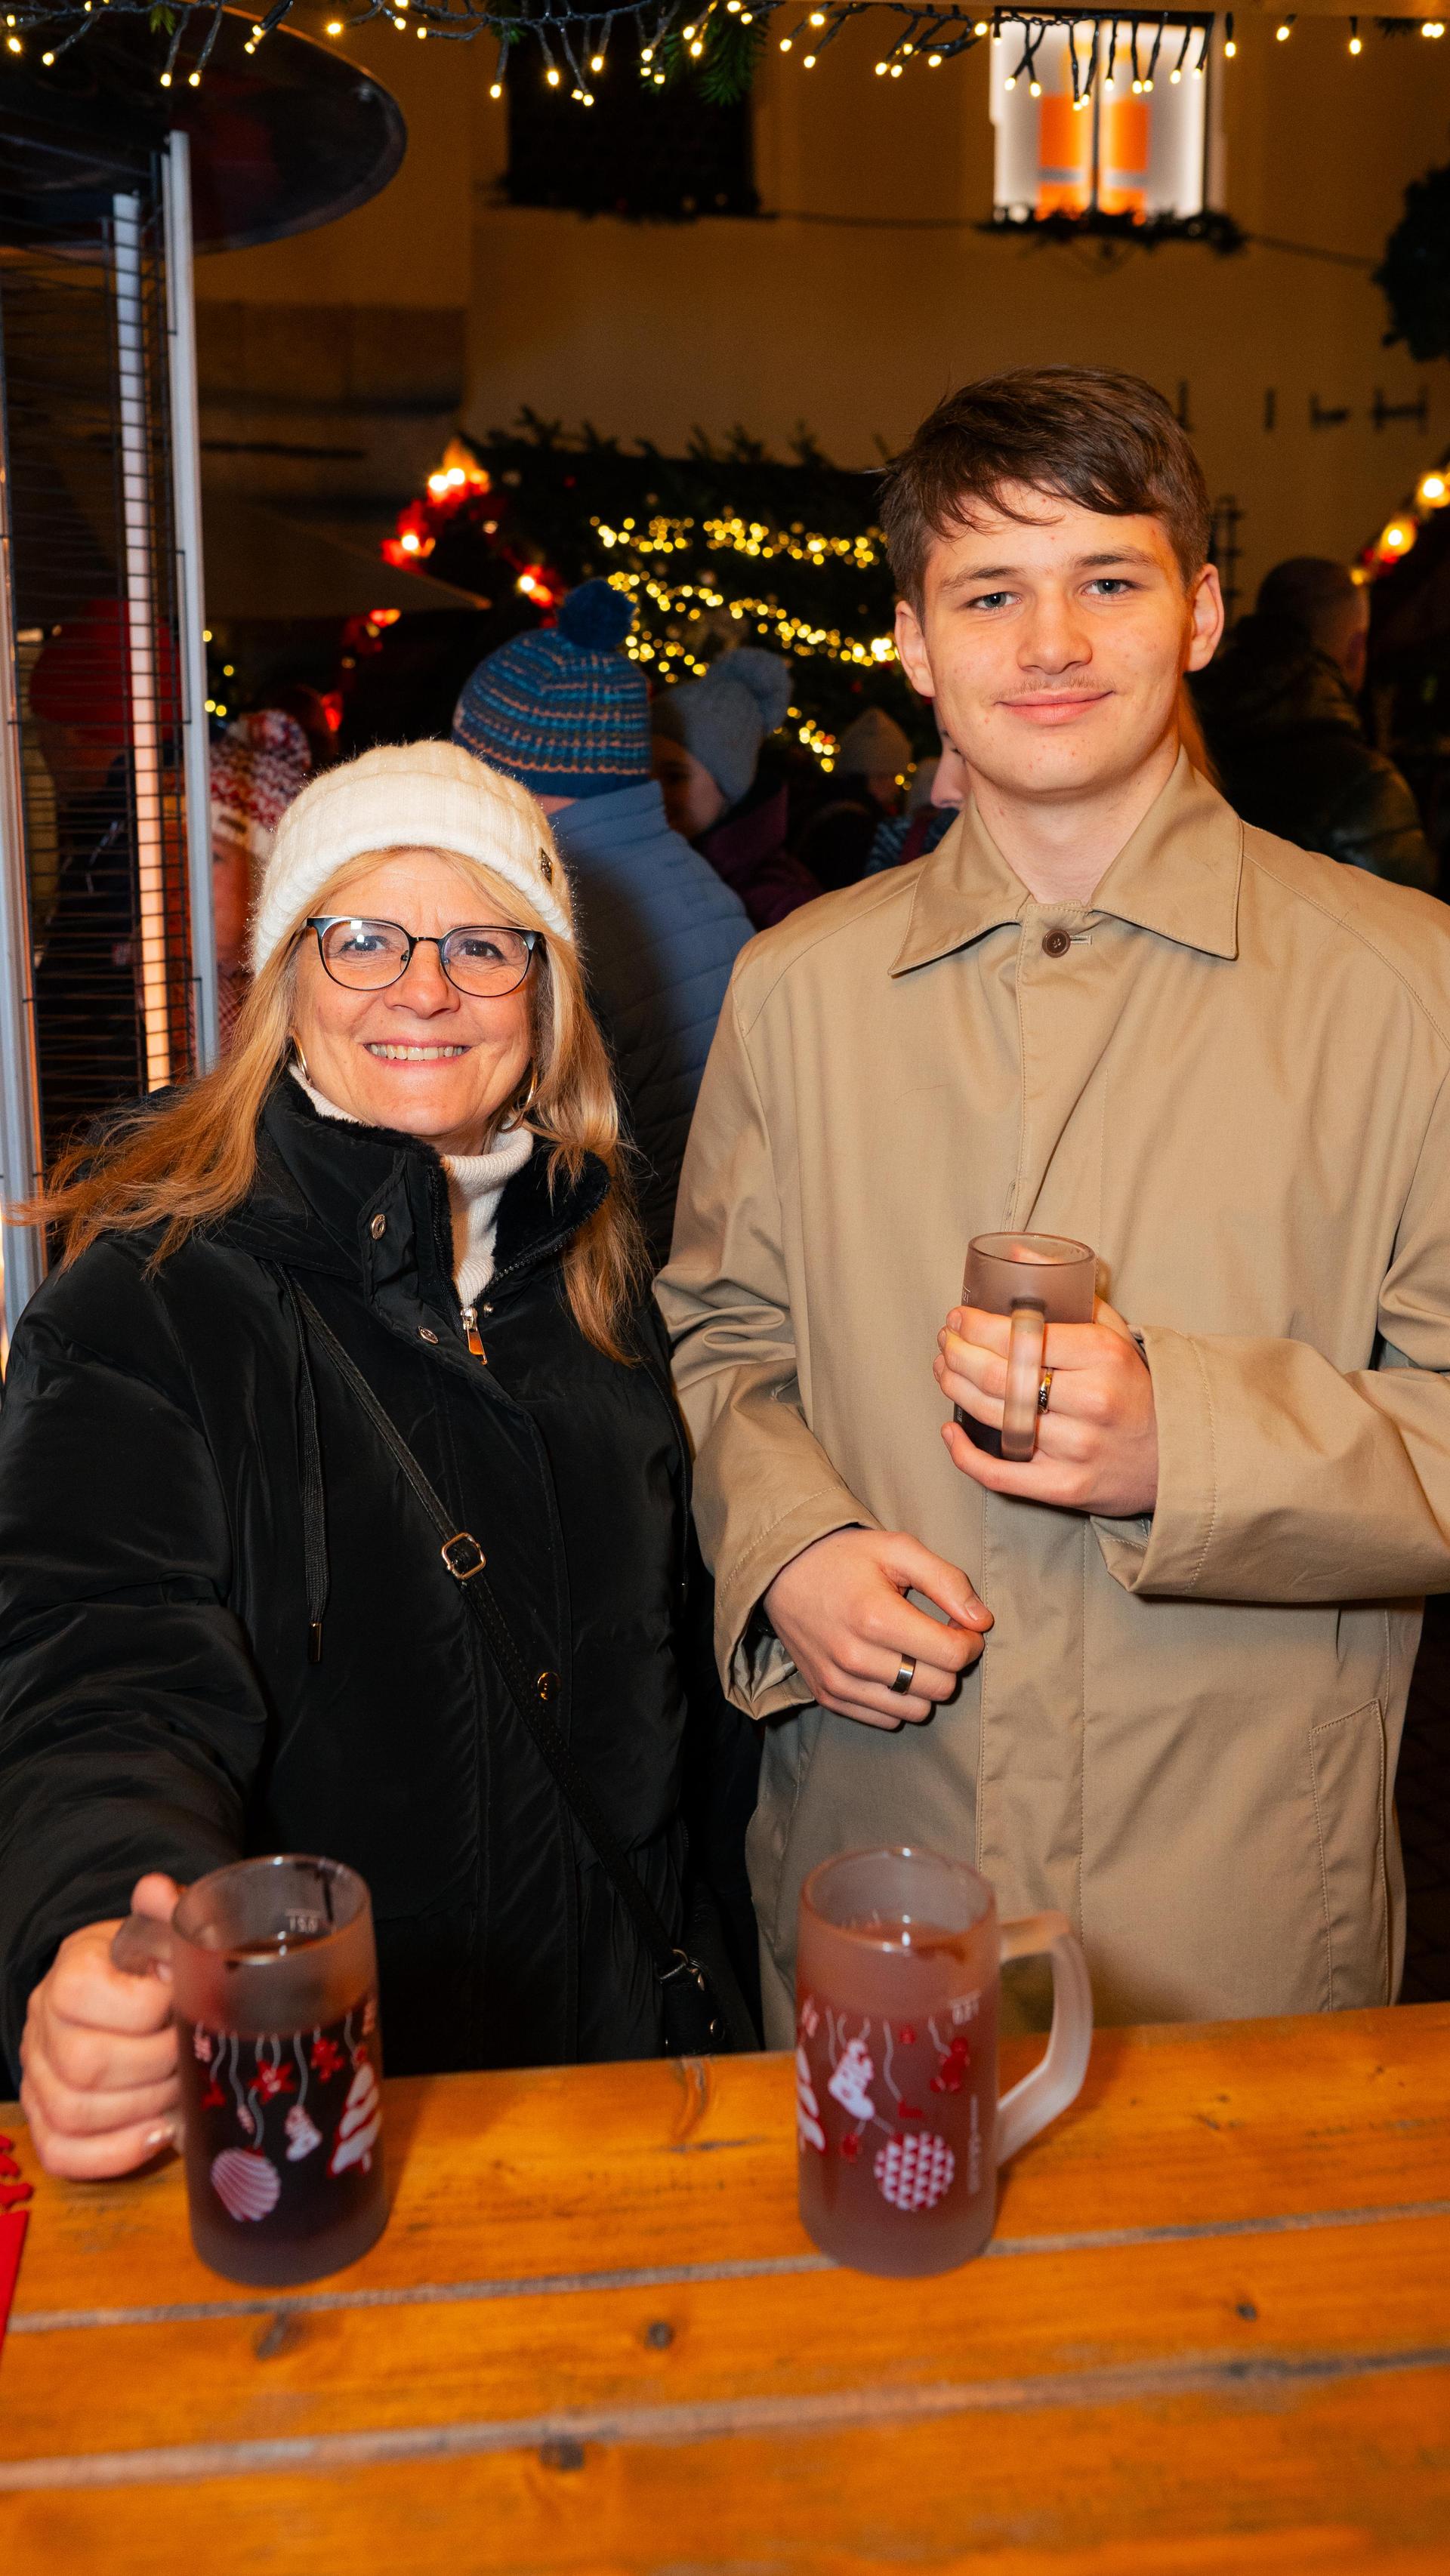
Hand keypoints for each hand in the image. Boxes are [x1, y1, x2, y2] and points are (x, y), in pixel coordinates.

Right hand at [20, 1873, 182, 2178]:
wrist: (116, 1995)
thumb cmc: (147, 1967)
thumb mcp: (158, 1933)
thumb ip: (165, 1913)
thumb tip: (159, 1891)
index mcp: (68, 1973)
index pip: (85, 1994)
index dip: (148, 2006)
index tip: (186, 2003)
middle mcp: (40, 2028)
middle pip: (85, 2064)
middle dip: (155, 2065)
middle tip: (194, 2057)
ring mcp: (37, 2080)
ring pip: (74, 2113)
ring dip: (142, 2110)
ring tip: (181, 2093)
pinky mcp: (45, 2123)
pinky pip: (63, 2153)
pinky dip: (115, 2153)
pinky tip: (158, 2134)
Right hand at [763, 1527, 991, 1729]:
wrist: (781, 1572)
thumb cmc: (845, 1557)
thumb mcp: (898, 1550)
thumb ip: (947, 1582)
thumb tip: (982, 1621)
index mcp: (876, 1617)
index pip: (952, 1656)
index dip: (970, 1642)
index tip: (963, 1627)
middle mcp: (855, 1657)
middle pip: (939, 1687)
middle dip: (950, 1664)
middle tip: (937, 1637)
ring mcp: (839, 1682)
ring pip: (916, 1711)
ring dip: (926, 1685)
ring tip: (914, 1654)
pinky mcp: (828, 1696)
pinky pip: (886, 1719)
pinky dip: (898, 1700)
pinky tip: (891, 1669)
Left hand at [935, 1298, 1158, 1516]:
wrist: (1175, 1455)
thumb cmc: (1133, 1388)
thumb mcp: (1115, 1334)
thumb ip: (1073, 1294)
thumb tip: (1019, 1251)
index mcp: (1101, 1356)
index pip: (1021, 1337)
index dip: (977, 1327)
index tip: (957, 1318)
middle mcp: (1090, 1401)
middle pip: (999, 1376)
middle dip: (959, 1354)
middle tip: (946, 1342)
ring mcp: (1076, 1448)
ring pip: (994, 1418)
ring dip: (955, 1390)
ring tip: (944, 1370)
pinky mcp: (1064, 1488)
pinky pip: (999, 1474)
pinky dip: (964, 1454)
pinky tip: (950, 1431)